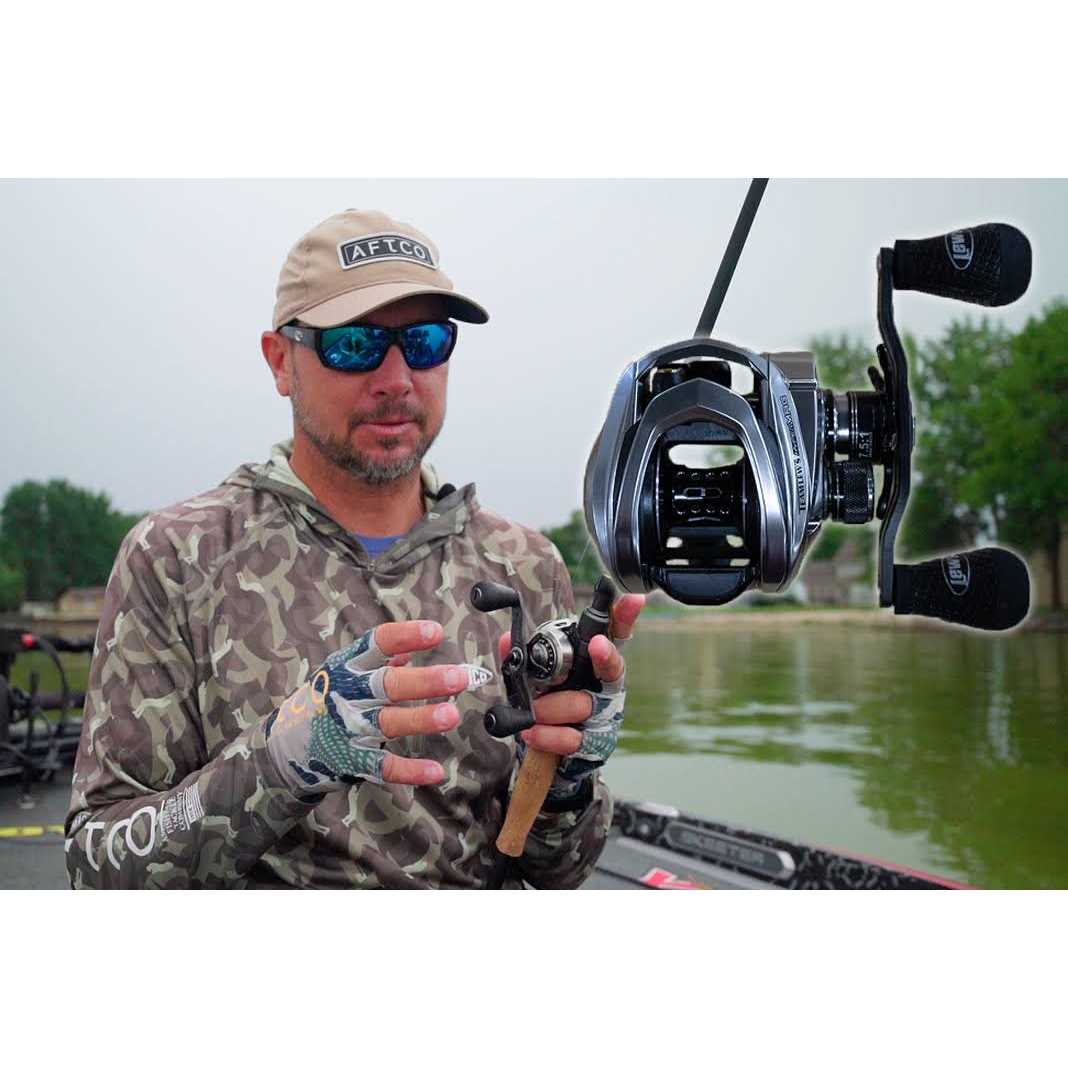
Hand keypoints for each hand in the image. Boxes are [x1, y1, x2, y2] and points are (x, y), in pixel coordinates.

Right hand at [264, 621, 491, 793]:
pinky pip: (384, 766)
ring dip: (421, 720)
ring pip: (388, 723)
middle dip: (425, 681)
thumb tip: (412, 647)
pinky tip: (437, 771)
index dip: (406, 637)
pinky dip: (410, 771)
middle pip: (388, 685)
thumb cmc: (327, 700)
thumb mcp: (345, 672)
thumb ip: (380, 660)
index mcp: (347, 665)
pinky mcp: (351, 761)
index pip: (377, 644)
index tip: (435, 632)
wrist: (284, 748)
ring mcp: (349, 729)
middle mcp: (348, 694)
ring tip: (451, 716)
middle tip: (459, 677)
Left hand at [497, 594, 644, 798]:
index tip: (633, 600)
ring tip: (532, 711)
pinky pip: (572, 737)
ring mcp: (602, 713)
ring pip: (582, 703)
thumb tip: (507, 639)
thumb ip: (522, 657)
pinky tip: (531, 732)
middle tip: (597, 645)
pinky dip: (547, 735)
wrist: (547, 745)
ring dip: (551, 706)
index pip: (614, 634)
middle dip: (605, 655)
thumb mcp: (533, 675)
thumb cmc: (547, 699)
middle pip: (613, 665)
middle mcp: (603, 684)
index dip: (625, 616)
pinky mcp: (593, 742)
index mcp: (591, 661)